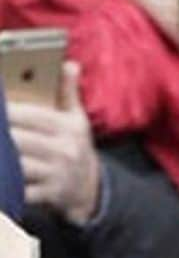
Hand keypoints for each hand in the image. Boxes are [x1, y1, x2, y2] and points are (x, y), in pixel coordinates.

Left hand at [8, 62, 100, 223]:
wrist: (89, 188)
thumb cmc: (75, 146)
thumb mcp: (77, 119)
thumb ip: (68, 92)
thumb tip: (69, 64)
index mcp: (68, 127)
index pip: (31, 116)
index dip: (6, 112)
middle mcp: (64, 150)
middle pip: (18, 140)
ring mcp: (55, 174)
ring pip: (16, 166)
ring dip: (0, 159)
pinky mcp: (48, 194)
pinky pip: (20, 190)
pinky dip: (7, 186)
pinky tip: (1, 175)